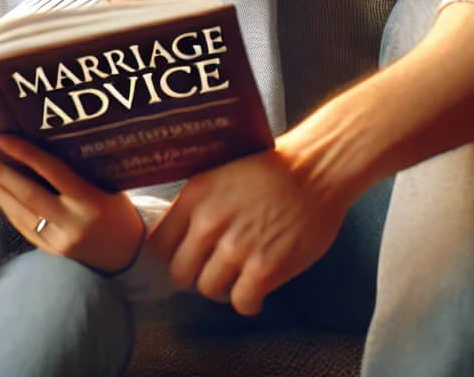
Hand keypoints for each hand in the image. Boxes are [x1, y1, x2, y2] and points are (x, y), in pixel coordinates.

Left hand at [0, 135, 144, 273]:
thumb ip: (81, 172)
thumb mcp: (108, 187)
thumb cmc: (119, 212)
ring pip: (19, 213)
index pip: (53, 172)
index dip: (27, 155)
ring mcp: (60, 241)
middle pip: (27, 194)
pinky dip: (7, 209)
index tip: (2, 139)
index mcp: (91, 201)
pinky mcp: (51, 254)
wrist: (129, 258)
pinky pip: (24, 227)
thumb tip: (47, 145)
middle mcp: (73, 222)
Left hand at [147, 136, 349, 315]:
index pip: (158, 244)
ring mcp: (236, 248)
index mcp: (195, 196)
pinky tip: (257, 287)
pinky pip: (241, 303)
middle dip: (196, 273)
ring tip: (239, 274)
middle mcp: (209, 223)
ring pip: (208, 290)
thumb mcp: (219, 175)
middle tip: (213, 266)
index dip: (172, 253)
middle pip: (180, 273)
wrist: (314, 171)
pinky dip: (249, 300)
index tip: (185, 253)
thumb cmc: (270, 171)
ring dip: (224, 286)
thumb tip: (179, 236)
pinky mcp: (265, 269)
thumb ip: (196, 205)